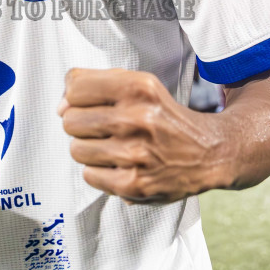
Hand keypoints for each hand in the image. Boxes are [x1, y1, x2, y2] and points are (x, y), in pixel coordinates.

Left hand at [58, 68, 226, 202]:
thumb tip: (60, 106)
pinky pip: (89, 175)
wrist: (209, 153)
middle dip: (82, 124)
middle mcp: (138, 119)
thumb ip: (97, 84)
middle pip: (70, 121)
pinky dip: (100, 171)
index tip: (88, 103)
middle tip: (104, 128)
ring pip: (76, 150)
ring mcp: (136, 154)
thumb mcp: (141, 86)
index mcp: (139, 87)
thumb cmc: (164, 117)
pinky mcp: (134, 184)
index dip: (76, 97)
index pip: (75, 87)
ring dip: (90, 149)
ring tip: (114, 146)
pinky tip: (120, 165)